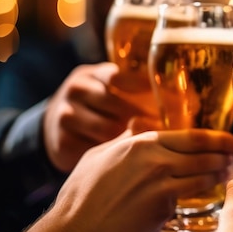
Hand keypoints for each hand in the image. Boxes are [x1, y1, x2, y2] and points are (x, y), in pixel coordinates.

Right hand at [0, 128, 232, 231]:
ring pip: (204, 170)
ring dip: (221, 170)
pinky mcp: (163, 203)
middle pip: (202, 150)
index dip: (214, 137)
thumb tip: (137, 125)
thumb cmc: (82, 197)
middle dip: (224, 151)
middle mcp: (154, 157)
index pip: (189, 135)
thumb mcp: (98, 157)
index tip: (228, 140)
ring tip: (230, 171)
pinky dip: (210, 188)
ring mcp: (160, 179)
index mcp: (139, 143)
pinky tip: (216, 188)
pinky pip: (195, 191)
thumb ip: (123, 140)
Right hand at [43, 62, 158, 171]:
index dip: (141, 88)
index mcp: (90, 74)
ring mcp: (65, 116)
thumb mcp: (107, 88)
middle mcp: (75, 91)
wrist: (54, 126)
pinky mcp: (62, 142)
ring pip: (106, 128)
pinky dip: (113, 154)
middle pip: (114, 104)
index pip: (116, 77)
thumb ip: (132, 87)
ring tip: (152, 143)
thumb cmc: (97, 105)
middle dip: (141, 116)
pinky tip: (128, 157)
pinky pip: (94, 149)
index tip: (162, 101)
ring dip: (130, 136)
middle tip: (164, 127)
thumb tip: (177, 95)